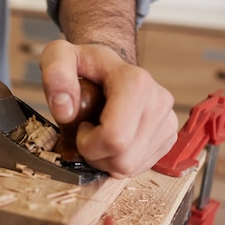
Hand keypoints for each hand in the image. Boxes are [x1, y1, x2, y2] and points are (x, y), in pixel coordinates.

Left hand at [40, 40, 177, 177]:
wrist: (108, 67)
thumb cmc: (83, 64)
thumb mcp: (59, 56)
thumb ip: (56, 76)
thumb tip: (65, 111)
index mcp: (135, 82)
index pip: (115, 138)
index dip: (88, 143)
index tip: (81, 125)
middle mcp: (159, 101)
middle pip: (123, 159)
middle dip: (95, 155)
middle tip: (87, 133)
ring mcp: (167, 120)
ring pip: (131, 167)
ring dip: (106, 160)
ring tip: (99, 135)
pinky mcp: (169, 136)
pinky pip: (140, 167)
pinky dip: (119, 161)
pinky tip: (113, 140)